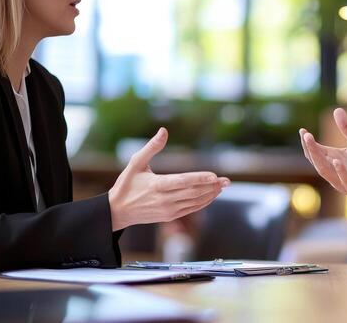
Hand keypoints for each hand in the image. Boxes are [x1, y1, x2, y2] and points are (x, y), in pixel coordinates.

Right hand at [108, 128, 229, 230]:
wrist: (119, 211)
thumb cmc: (127, 184)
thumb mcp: (136, 163)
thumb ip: (152, 147)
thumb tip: (164, 130)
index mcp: (156, 185)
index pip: (183, 181)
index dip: (199, 178)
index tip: (214, 175)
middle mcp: (164, 199)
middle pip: (193, 192)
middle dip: (212, 186)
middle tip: (227, 180)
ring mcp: (168, 210)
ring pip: (195, 202)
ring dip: (211, 194)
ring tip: (223, 186)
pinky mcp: (170, 216)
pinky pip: (191, 209)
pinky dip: (203, 202)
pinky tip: (212, 195)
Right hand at [299, 108, 346, 222]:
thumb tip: (337, 109)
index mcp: (334, 160)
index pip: (316, 152)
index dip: (308, 143)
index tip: (302, 130)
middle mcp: (335, 172)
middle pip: (317, 161)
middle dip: (310, 149)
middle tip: (305, 135)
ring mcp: (344, 181)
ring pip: (326, 171)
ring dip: (318, 158)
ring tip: (312, 143)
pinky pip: (346, 181)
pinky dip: (341, 172)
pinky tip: (337, 161)